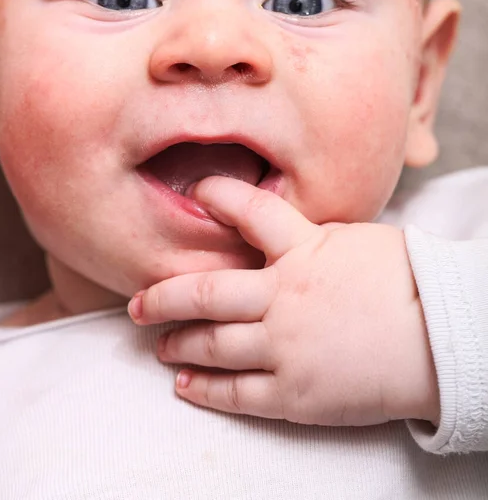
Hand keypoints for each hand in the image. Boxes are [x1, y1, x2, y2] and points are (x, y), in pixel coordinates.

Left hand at [128, 177, 439, 426]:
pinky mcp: (296, 393)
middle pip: (206, 292)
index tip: (197, 191)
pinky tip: (184, 386)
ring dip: (179, 344)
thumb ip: (310, 242)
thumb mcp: (356, 243)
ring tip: (159, 345)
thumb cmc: (408, 284)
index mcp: (303, 252)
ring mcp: (285, 346)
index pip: (250, 212)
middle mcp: (283, 297)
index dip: (218, 195)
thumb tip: (281, 237)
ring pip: (213, 344)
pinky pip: (238, 392)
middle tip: (137, 304)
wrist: (446, 338)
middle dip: (163, 298)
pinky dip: (205, 390)